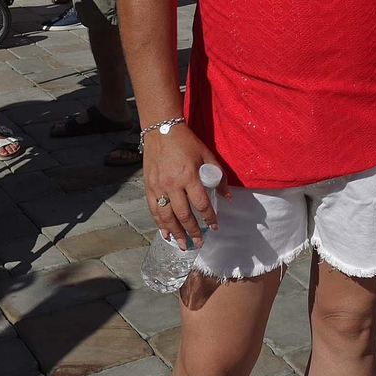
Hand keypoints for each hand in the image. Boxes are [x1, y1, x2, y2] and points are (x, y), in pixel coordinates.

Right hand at [144, 122, 229, 244]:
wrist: (161, 131)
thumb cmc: (187, 143)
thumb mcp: (207, 155)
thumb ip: (219, 176)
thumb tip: (227, 196)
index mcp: (189, 176)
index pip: (201, 204)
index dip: (210, 218)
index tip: (215, 227)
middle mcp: (172, 184)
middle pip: (184, 215)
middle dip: (193, 231)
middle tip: (200, 242)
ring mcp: (158, 187)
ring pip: (167, 216)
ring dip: (176, 233)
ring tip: (183, 245)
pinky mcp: (149, 187)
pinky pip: (154, 210)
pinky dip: (160, 224)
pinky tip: (166, 234)